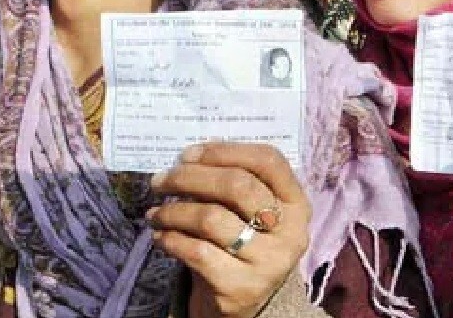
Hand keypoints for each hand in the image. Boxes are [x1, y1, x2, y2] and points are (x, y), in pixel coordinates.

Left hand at [148, 143, 310, 317]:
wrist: (244, 303)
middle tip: (161, 181)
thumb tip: (190, 157)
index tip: (189, 154)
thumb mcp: (252, 213)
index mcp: (297, 203)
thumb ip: (235, 183)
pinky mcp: (241, 287)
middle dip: (191, 178)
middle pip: (238, 186)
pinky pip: (196, 251)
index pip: (268, 160)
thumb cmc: (244, 243)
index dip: (226, 150)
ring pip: (211, 218)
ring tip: (155, 212)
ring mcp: (268, 262)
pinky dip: (171, 238)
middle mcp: (290, 231)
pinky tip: (161, 236)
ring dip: (173, 211)